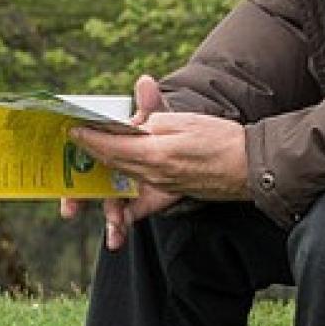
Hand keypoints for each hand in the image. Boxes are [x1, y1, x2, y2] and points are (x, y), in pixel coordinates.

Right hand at [59, 74, 182, 249]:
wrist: (191, 147)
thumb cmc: (163, 128)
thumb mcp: (159, 115)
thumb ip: (151, 104)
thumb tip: (145, 82)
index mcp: (111, 145)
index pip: (86, 154)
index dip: (69, 164)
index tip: (55, 174)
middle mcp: (113, 167)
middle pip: (89, 184)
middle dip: (77, 198)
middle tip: (69, 210)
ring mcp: (126, 185)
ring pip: (109, 203)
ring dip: (106, 219)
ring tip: (110, 233)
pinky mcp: (142, 200)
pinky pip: (128, 216)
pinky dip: (121, 228)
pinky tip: (117, 240)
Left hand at [69, 84, 249, 207]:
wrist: (251, 168)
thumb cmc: (223, 140)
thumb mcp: (187, 121)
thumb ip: (157, 120)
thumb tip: (139, 125)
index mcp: (156, 154)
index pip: (112, 146)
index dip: (90, 139)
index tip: (73, 130)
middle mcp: (154, 175)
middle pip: (114, 164)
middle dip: (92, 152)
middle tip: (77, 140)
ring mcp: (162, 187)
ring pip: (124, 179)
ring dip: (106, 169)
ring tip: (92, 159)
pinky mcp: (171, 193)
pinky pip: (140, 198)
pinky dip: (125, 200)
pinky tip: (116, 205)